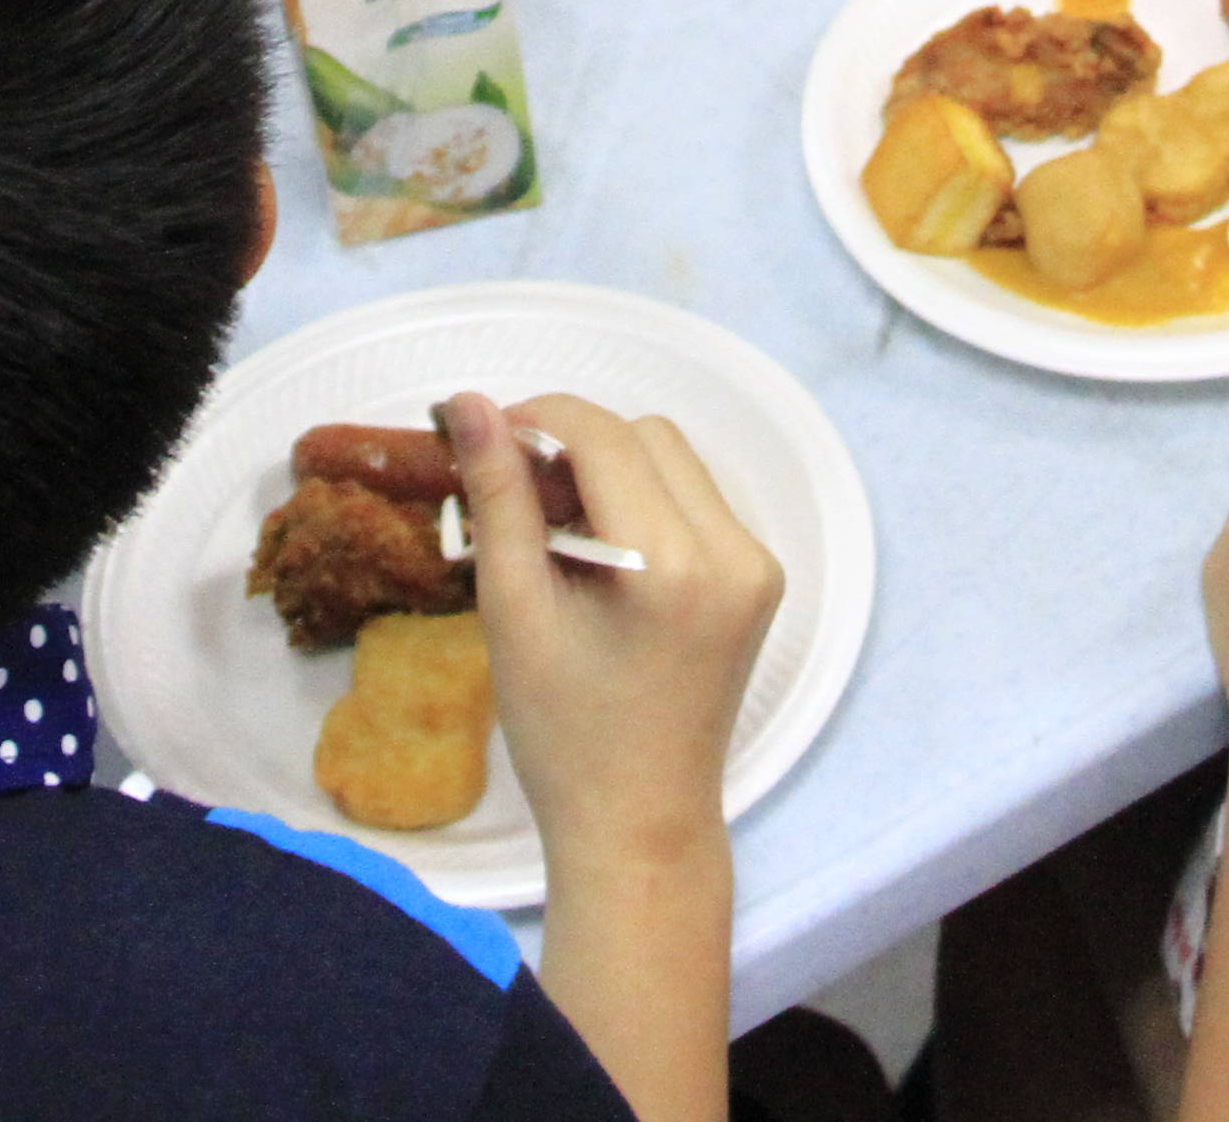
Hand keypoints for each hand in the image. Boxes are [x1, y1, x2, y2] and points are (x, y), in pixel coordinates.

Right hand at [454, 389, 785, 872]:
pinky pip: (696, 502)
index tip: (481, 438)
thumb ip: (499, 497)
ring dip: (608, 470)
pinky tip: (596, 552)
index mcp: (674, 565)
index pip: (606, 437)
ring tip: (550, 530)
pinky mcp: (758, 581)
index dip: (538, 419)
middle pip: (647, 437)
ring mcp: (756, 567)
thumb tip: (470, 403)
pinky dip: (642, 502)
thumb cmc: (564, 735)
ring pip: (674, 461)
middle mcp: (735, 553)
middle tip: (511, 493)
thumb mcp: (516, 611)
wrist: (639, 824)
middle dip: (573, 445)